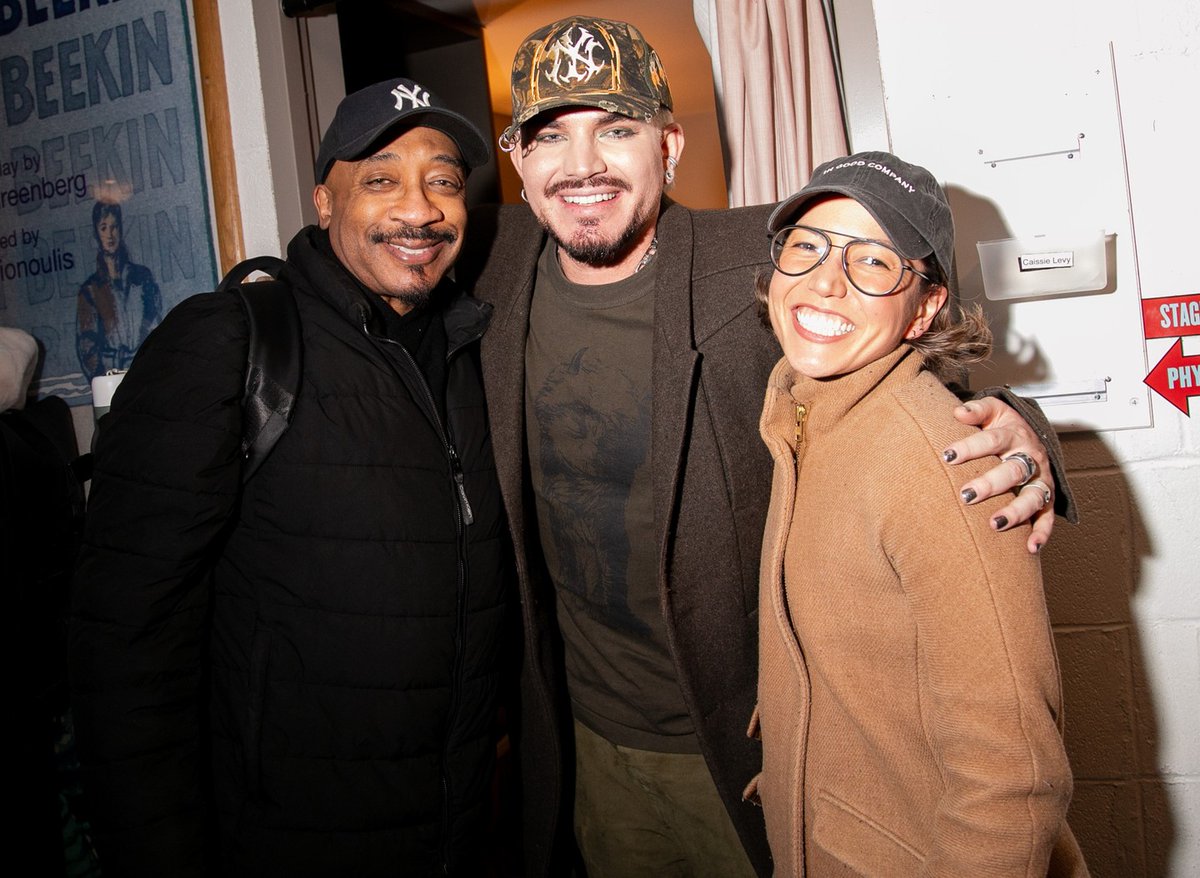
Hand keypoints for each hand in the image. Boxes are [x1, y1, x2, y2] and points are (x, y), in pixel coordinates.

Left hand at [943, 398, 1054, 553]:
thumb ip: (977, 409)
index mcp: (1014, 435)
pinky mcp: (1047, 498)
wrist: (1034, 433)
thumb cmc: (1007, 425)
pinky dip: (1042, 533)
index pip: (992, 440)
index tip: (948, 455)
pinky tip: (1030, 547)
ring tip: (995, 523)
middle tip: (967, 495)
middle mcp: (1030, 458)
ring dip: (1016, 511)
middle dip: (990, 484)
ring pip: (1032, 497)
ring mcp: (1040, 479)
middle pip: (1013, 471)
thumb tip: (958, 412)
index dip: (971, 447)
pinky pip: (1048, 517)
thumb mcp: (994, 410)